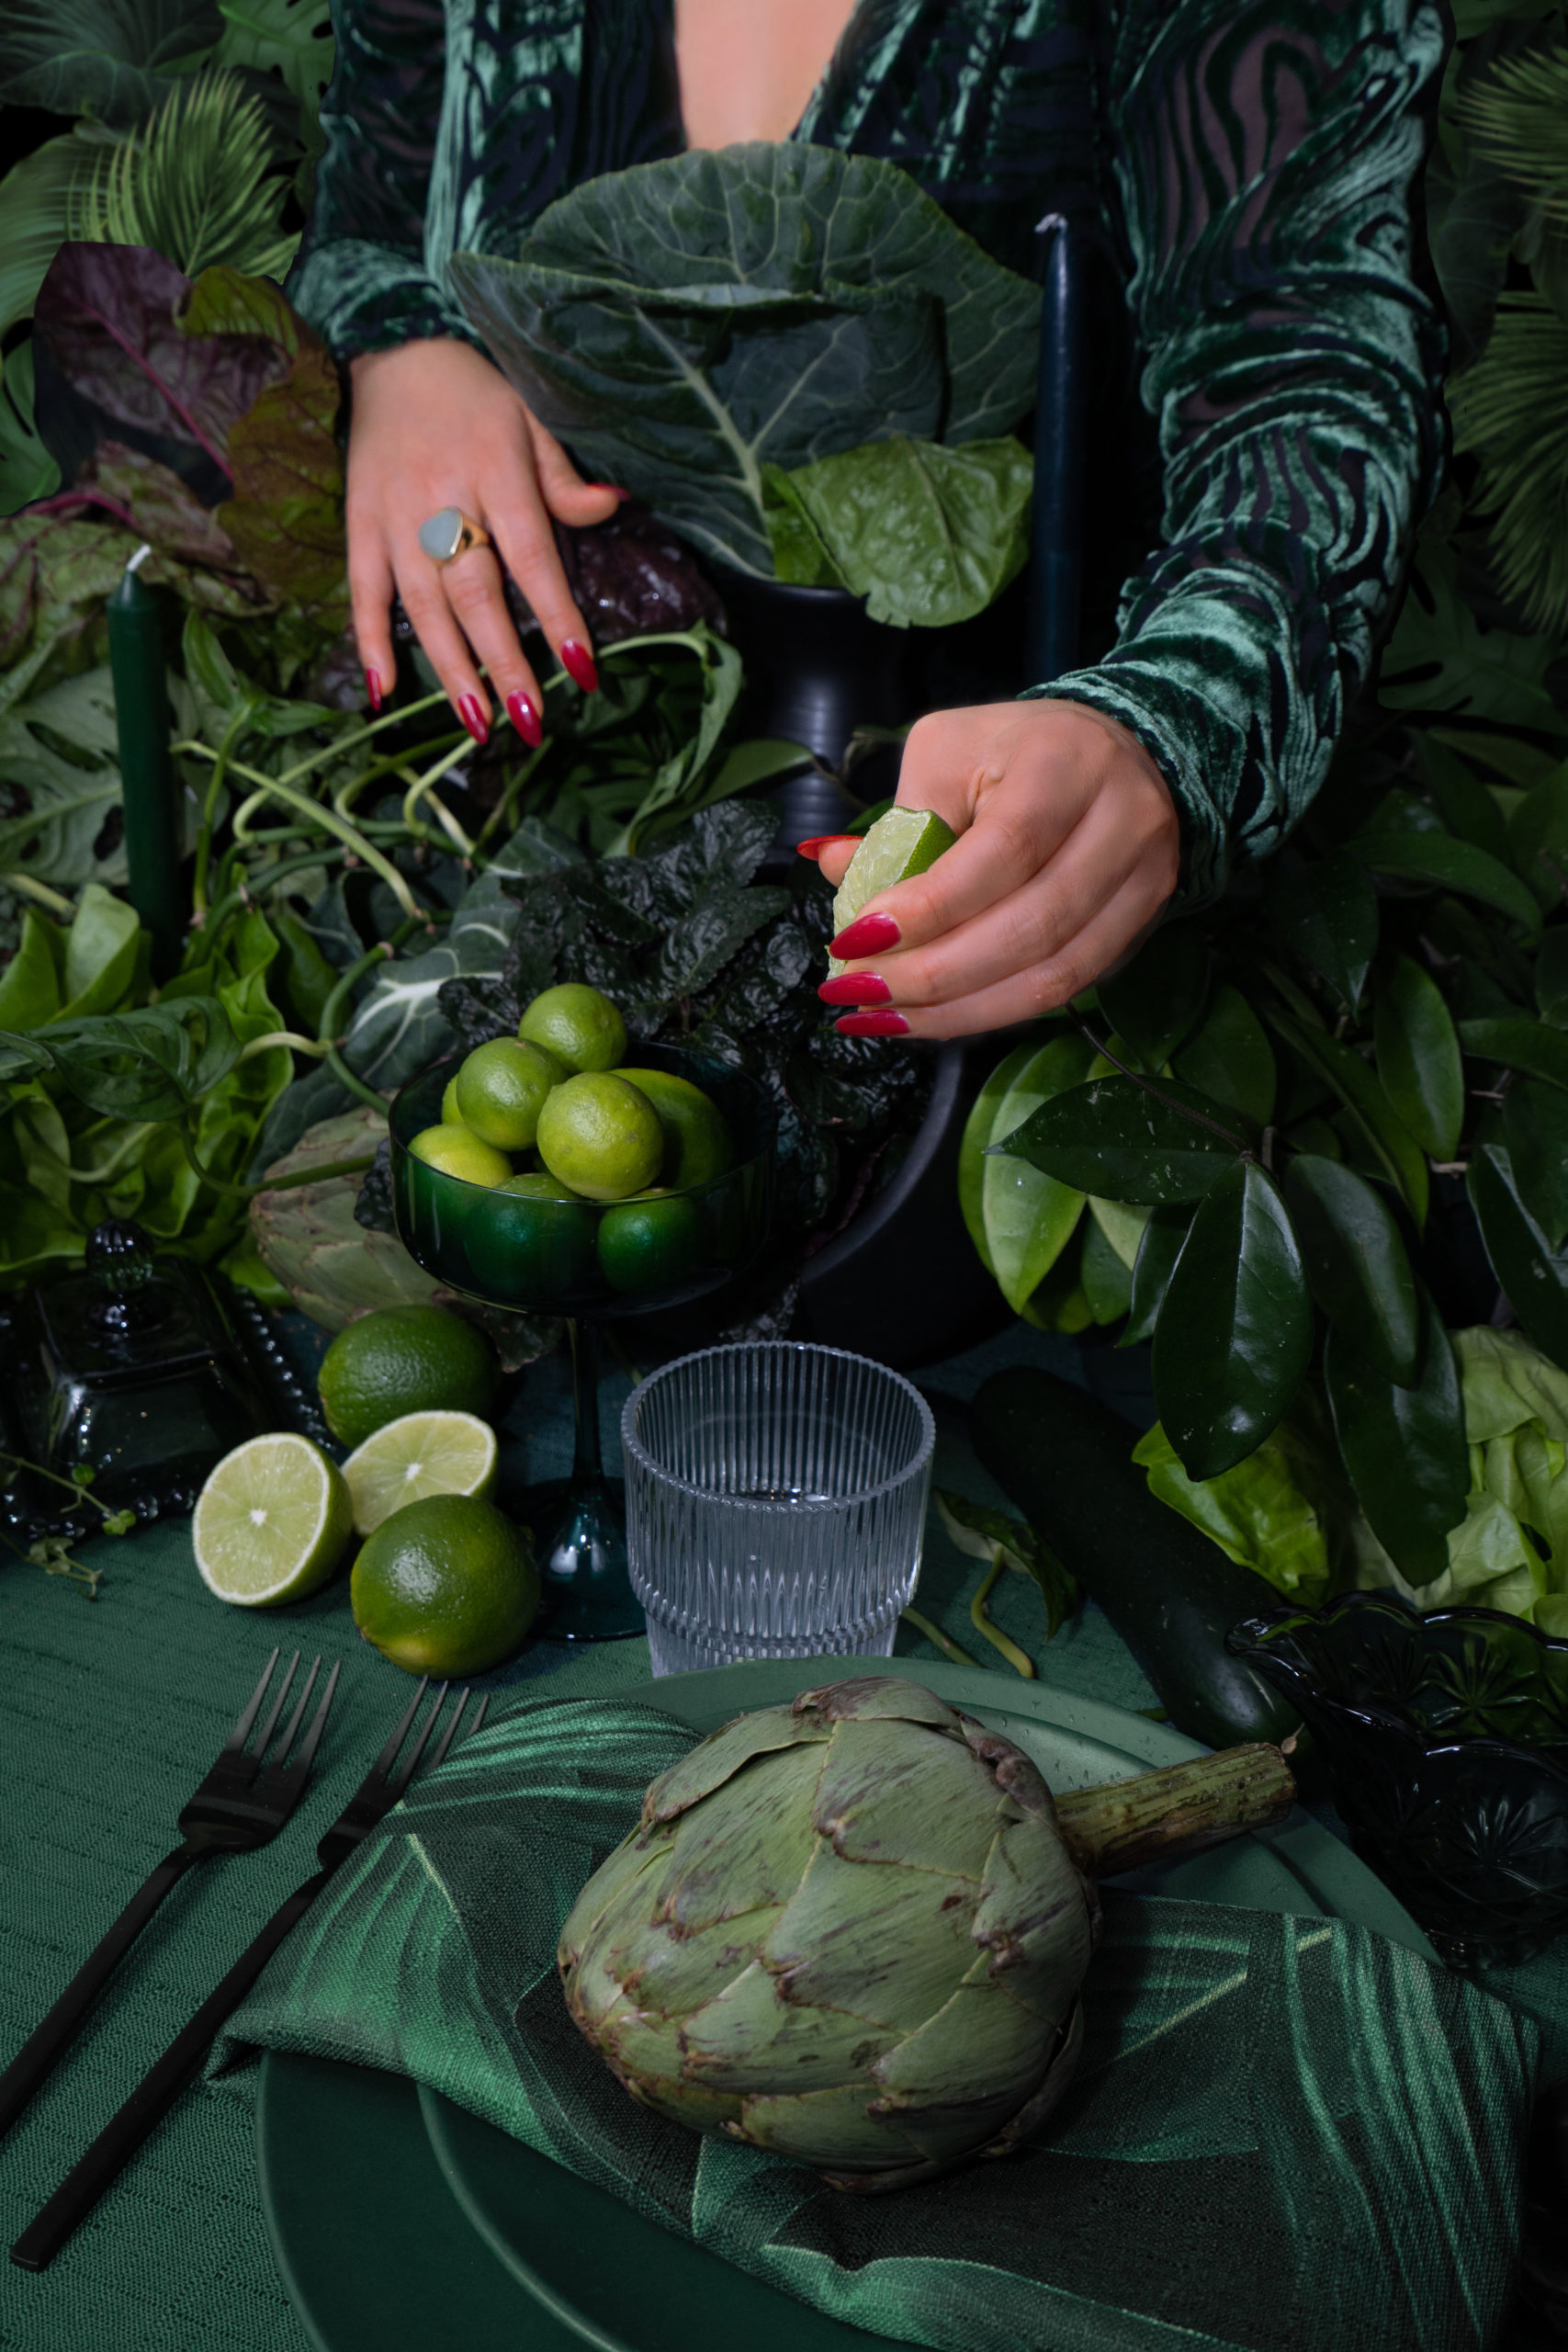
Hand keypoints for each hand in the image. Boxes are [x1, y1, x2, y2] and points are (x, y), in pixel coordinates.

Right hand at [345, 338, 621, 741]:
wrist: (393, 352)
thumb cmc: (476, 395)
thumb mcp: (531, 420)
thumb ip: (564, 477)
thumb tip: (614, 508)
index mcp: (495, 470)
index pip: (532, 557)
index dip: (557, 616)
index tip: (582, 670)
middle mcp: (442, 499)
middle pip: (475, 593)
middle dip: (503, 661)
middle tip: (529, 720)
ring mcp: (394, 517)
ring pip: (422, 604)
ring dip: (450, 667)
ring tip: (477, 723)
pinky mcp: (359, 525)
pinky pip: (362, 590)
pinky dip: (370, 640)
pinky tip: (386, 690)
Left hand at [814, 701, 1180, 1038]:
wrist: (1112, 749)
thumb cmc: (1013, 753)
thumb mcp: (945, 757)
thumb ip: (898, 821)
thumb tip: (831, 868)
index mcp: (1066, 763)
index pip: (1003, 853)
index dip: (927, 910)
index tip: (853, 942)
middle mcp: (1123, 821)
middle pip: (1031, 927)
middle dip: (933, 975)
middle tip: (859, 993)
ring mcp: (1145, 878)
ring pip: (1053, 975)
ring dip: (959, 1010)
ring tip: (887, 1019)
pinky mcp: (1142, 922)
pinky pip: (1068, 989)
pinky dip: (994, 1010)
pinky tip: (937, 1017)